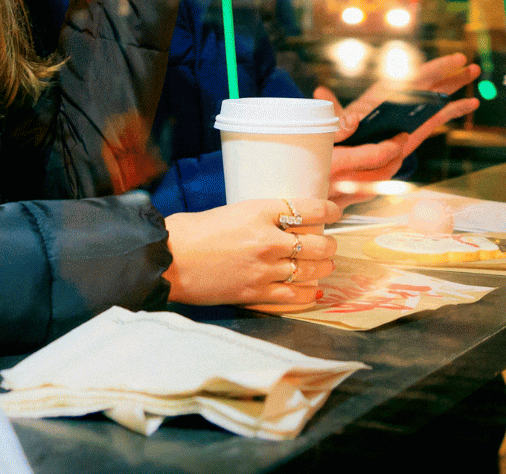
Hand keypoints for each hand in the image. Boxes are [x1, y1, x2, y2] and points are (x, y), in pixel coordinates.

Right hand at [163, 197, 340, 307]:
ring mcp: (263, 270)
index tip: (335, 213)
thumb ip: (262, 217)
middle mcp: (267, 240)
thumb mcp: (233, 210)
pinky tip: (314, 290)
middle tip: (329, 244)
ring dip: (323, 268)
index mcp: (259, 211)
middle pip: (317, 243)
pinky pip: (295, 296)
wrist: (171, 258)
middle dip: (329, 245)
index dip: (329, 211)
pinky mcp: (256, 294)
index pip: (308, 209)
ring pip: (311, 271)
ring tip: (325, 266)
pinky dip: (309, 293)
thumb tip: (288, 224)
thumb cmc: (195, 230)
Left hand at [317, 53, 480, 195]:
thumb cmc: (344, 137)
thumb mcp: (337, 125)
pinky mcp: (419, 127)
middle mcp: (401, 99)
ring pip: (437, 94)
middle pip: (428, 81)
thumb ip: (334, 111)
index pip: (411, 77)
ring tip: (475, 71)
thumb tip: (320, 91)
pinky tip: (472, 103)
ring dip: (456, 83)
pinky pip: (441, 115)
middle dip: (448, 70)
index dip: (431, 68)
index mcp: (385, 95)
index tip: (450, 59)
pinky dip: (456, 108)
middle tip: (468, 61)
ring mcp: (412, 112)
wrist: (352, 155)